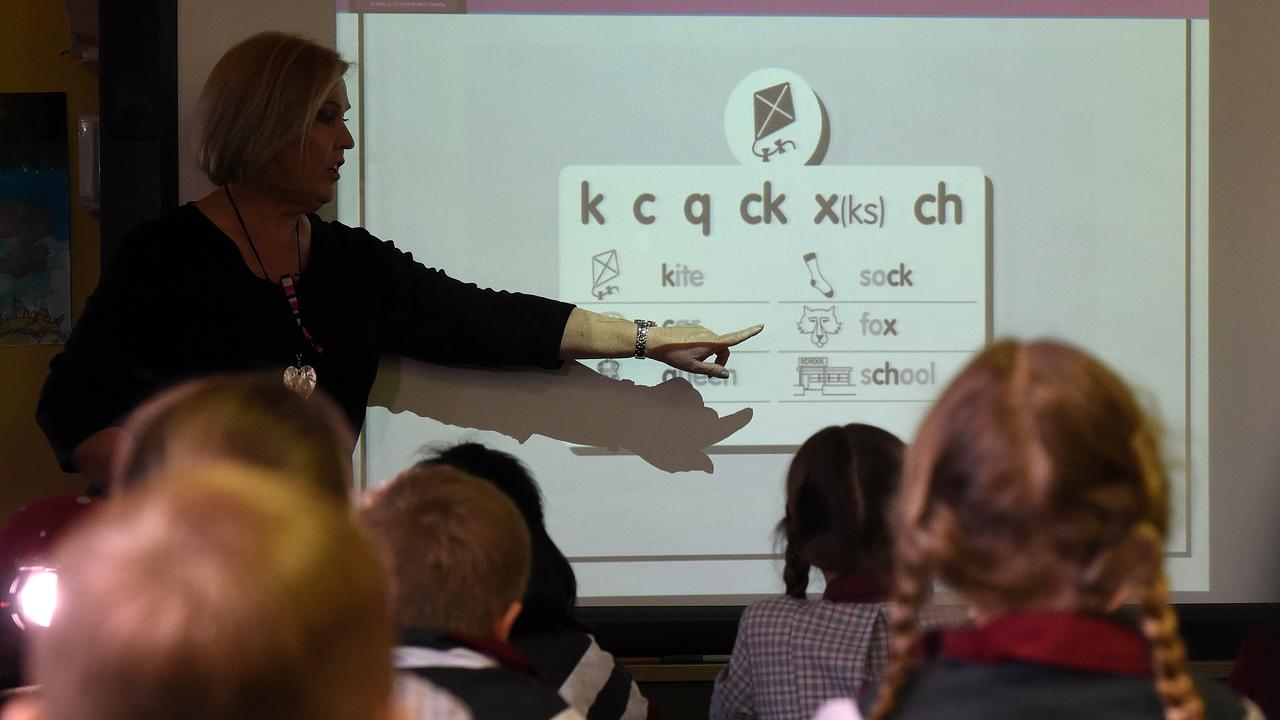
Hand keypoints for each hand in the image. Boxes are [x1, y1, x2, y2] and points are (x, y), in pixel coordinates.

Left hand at [645, 324, 762, 378]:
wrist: (655, 341)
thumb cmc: (674, 355)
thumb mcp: (694, 367)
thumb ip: (712, 370)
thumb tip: (725, 374)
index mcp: (711, 342)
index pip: (734, 339)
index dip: (749, 333)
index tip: (760, 326)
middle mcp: (709, 333)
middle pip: (723, 348)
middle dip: (719, 359)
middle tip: (705, 371)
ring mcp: (701, 330)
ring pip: (713, 345)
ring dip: (709, 354)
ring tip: (691, 360)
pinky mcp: (694, 329)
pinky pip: (704, 341)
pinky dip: (702, 349)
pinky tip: (687, 353)